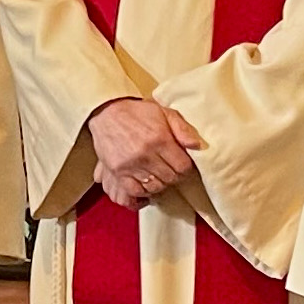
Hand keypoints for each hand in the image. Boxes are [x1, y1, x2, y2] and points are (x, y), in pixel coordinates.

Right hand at [89, 97, 203, 208]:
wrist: (107, 112)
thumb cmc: (137, 112)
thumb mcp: (164, 112)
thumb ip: (182, 128)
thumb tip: (196, 146)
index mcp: (160, 139)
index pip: (182, 167)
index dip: (185, 168)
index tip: (181, 164)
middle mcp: (146, 154)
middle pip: (170, 178)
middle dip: (174, 176)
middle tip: (170, 169)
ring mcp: (131, 165)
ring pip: (155, 187)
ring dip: (160, 184)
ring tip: (158, 176)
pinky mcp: (118, 172)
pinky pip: (135, 191)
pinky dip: (142, 191)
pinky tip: (145, 184)